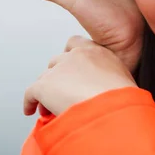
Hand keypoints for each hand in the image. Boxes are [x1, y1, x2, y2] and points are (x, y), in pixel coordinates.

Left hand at [23, 36, 137, 116]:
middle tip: (61, 94)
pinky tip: (31, 111)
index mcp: (97, 51)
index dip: (69, 58)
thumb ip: (111, 79)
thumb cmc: (123, 101)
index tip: (71, 72)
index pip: (75, 44)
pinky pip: (31, 94)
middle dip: (58, 78)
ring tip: (49, 108)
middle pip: (57, 63)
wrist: (114, 110)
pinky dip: (30, 103)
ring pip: (45, 79)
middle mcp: (76, 56)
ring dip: (46, 92)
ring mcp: (59, 69)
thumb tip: (106, 91)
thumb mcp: (124, 82)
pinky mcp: (45, 85)